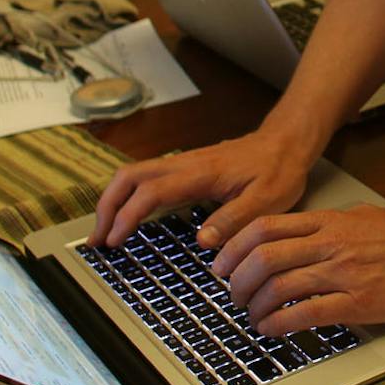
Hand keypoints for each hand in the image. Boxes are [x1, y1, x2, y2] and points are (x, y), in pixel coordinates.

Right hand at [90, 130, 315, 249]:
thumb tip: (203, 242)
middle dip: (107, 207)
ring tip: (105, 233)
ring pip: (132, 174)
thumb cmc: (278, 170)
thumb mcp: (267, 201)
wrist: (286, 143)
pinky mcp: (184, 168)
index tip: (116, 241)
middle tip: (98, 240)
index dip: (128, 216)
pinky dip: (127, 196)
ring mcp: (181, 163)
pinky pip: (145, 177)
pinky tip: (128, 217)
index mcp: (200, 173)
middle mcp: (184, 164)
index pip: (151, 191)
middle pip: (128, 176)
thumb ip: (235, 220)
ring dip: (113, 200)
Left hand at [212, 205, 384, 331]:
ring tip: (252, 318)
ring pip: (279, 285)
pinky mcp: (358, 301)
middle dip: (237, 281)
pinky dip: (280, 323)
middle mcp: (330, 243)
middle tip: (233, 297)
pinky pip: (306, 313)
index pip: (264, 228)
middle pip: (263, 257)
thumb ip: (328, 225)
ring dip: (255, 306)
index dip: (234, 248)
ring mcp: (343, 272)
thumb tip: (300, 236)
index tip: (222, 265)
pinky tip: (272, 330)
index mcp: (329, 221)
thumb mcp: (361, 216)